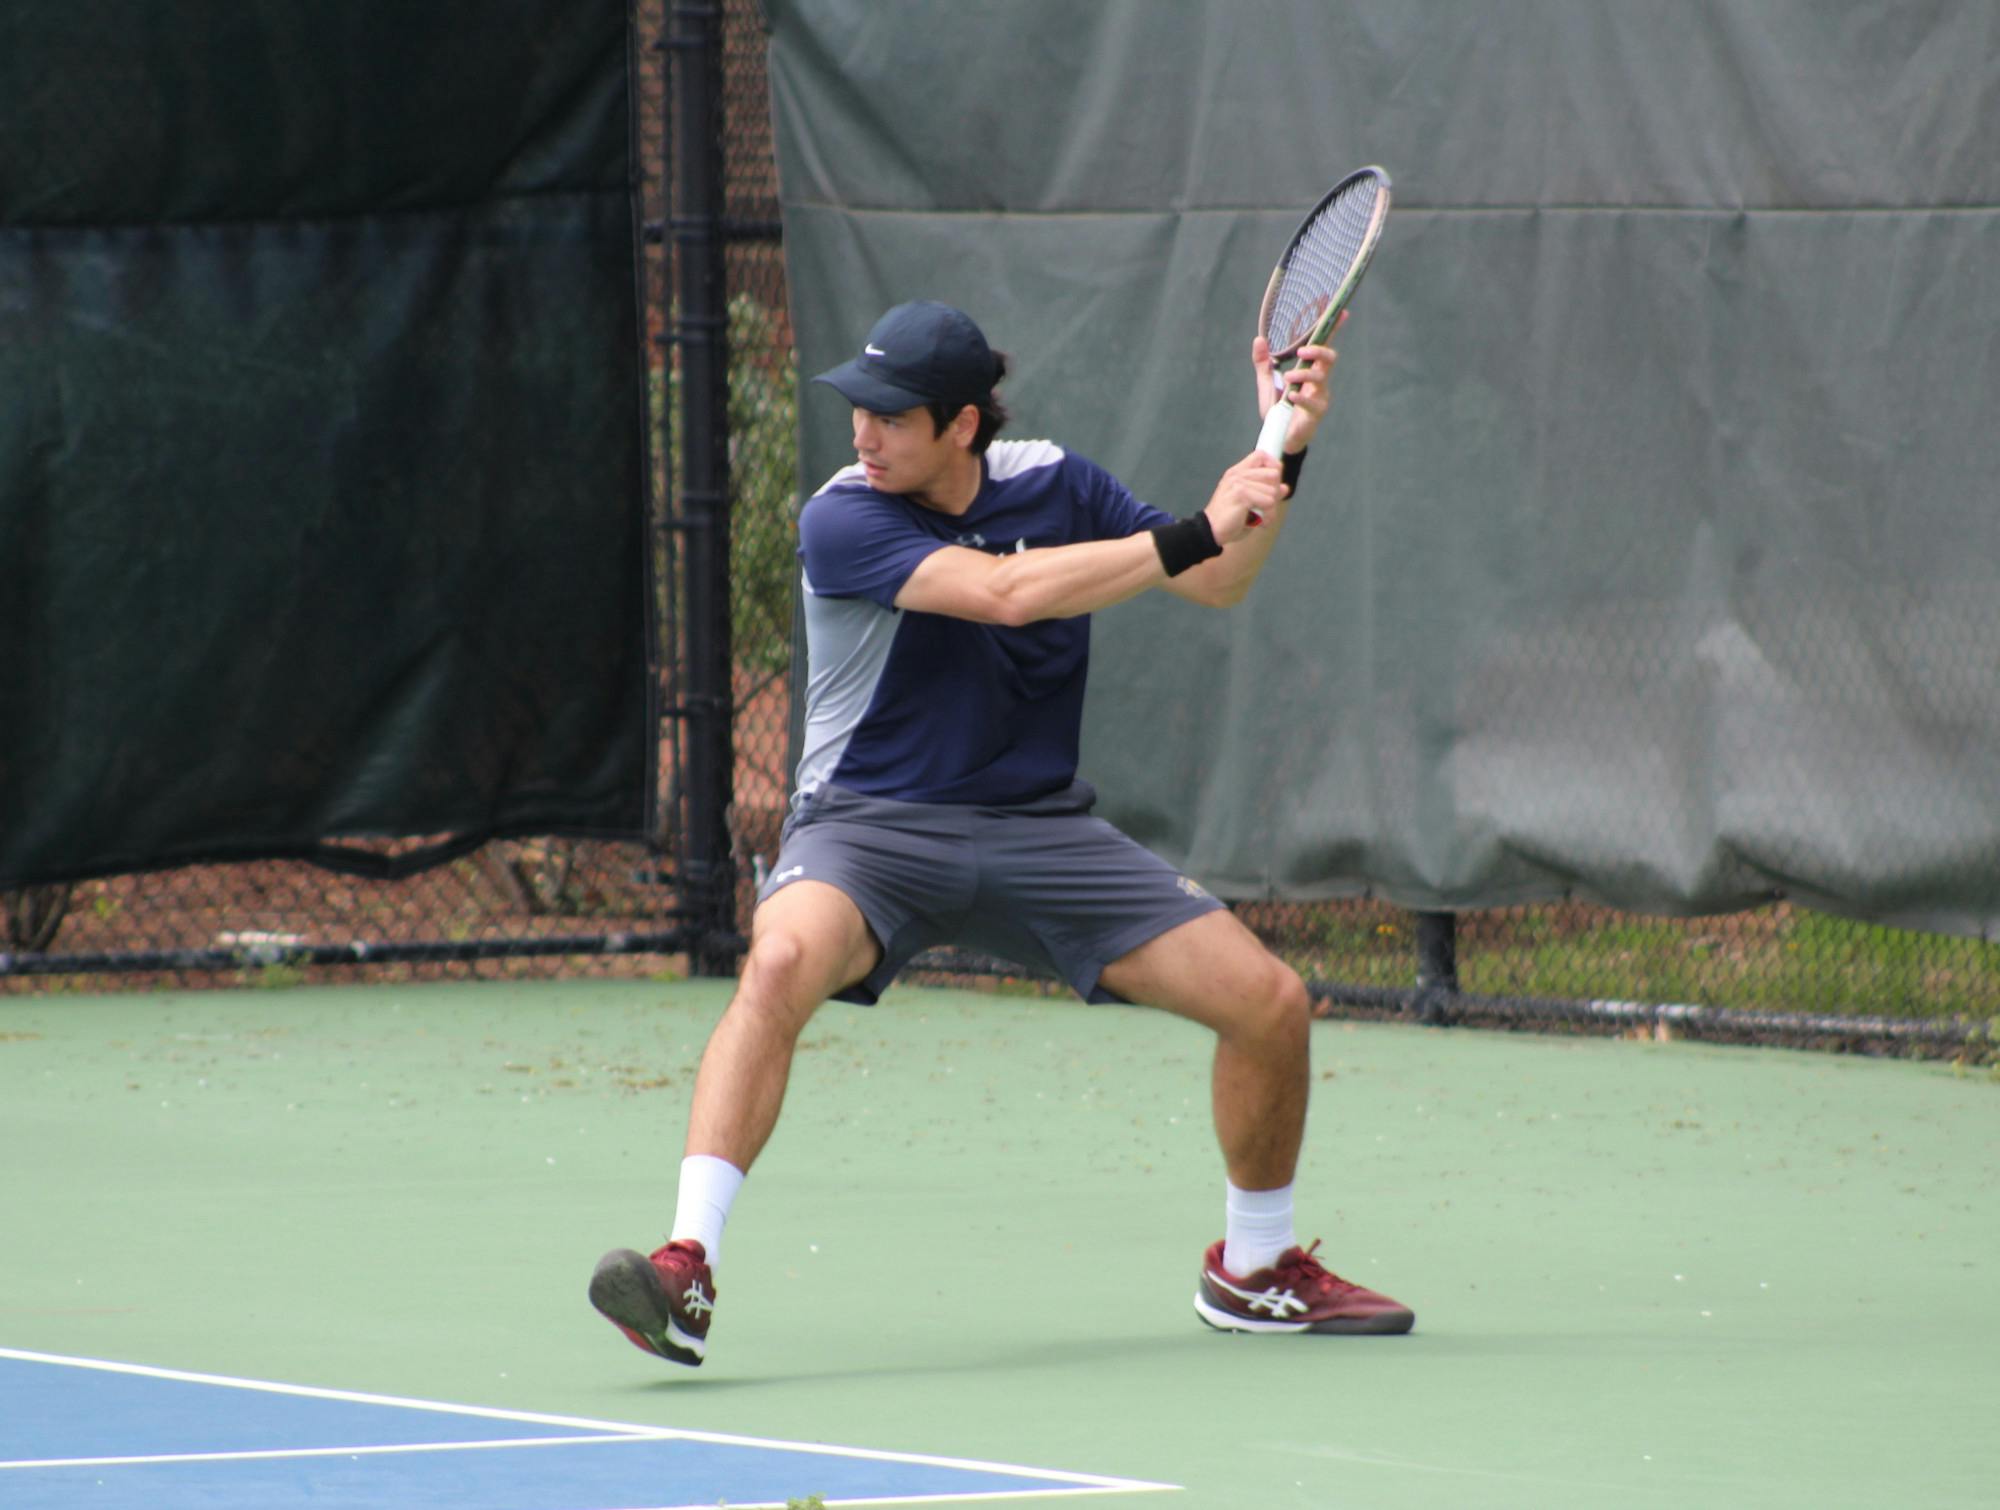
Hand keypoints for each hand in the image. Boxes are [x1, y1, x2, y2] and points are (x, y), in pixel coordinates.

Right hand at [1202, 451, 1287, 543]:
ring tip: (1260, 519)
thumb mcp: (1249, 503)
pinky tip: (1259, 523)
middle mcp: (1238, 474)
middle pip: (1273, 473)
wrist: (1210, 531)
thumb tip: (1285, 487)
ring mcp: (1238, 483)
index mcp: (1237, 472)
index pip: (1261, 455)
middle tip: (1267, 507)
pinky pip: (1268, 502)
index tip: (1274, 484)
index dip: (1273, 466)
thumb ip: (1266, 492)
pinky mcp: (1241, 494)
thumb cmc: (1229, 519)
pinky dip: (1267, 516)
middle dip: (1275, 492)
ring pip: (1273, 491)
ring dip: (1271, 510)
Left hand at [1251, 309, 1343, 451]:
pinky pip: (1312, 402)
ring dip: (1304, 375)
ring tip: (1288, 378)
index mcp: (1310, 369)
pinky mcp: (1316, 413)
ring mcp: (1320, 396)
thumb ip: (1263, 362)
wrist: (1278, 437)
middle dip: (1318, 351)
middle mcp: (1319, 381)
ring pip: (1321, 378)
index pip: (1323, 346)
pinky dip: (1300, 397)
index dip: (1332, 330)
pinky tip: (1290, 397)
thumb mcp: (1267, 382)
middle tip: (1302, 352)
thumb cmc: (1278, 408)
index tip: (1341, 312)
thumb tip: (1259, 339)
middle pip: (1329, 358)